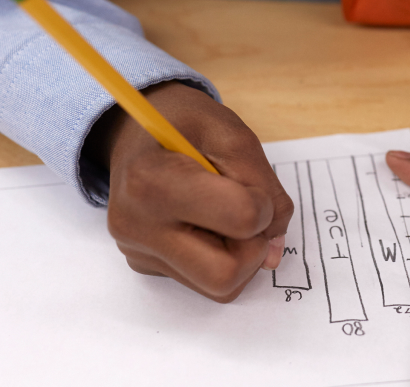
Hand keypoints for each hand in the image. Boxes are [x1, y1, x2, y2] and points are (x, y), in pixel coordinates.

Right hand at [90, 81, 292, 302]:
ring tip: (222, 215)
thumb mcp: (233, 134)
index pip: (240, 219)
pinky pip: (202, 282)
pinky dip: (218, 257)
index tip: (248, 184)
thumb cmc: (184, 123)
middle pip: (224, 276)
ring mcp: (137, 250)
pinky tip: (202, 222)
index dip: (262, 204)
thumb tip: (274, 247)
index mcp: (153, 180)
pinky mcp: (143, 265)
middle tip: (246, 215)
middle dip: (253, 248)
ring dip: (239, 256)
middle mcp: (135, 225)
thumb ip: (265, 187)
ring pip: (218, 288)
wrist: (135, 131)